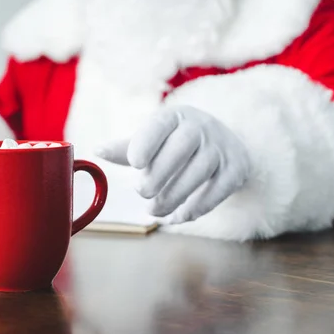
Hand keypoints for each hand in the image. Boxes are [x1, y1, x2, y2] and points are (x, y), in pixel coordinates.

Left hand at [97, 106, 250, 223]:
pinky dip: (197, 207)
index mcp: (174, 117)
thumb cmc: (175, 142)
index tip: (134, 162)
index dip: (146, 142)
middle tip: (142, 192)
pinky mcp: (236, 169)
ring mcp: (221, 148)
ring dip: (174, 195)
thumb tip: (98, 150)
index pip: (160, 125)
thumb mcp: (152, 140)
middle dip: (159, 174)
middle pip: (181, 148)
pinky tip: (178, 216)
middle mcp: (201, 127)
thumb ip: (126, 148)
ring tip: (154, 210)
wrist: (222, 142)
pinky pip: (217, 190)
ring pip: (199, 171)